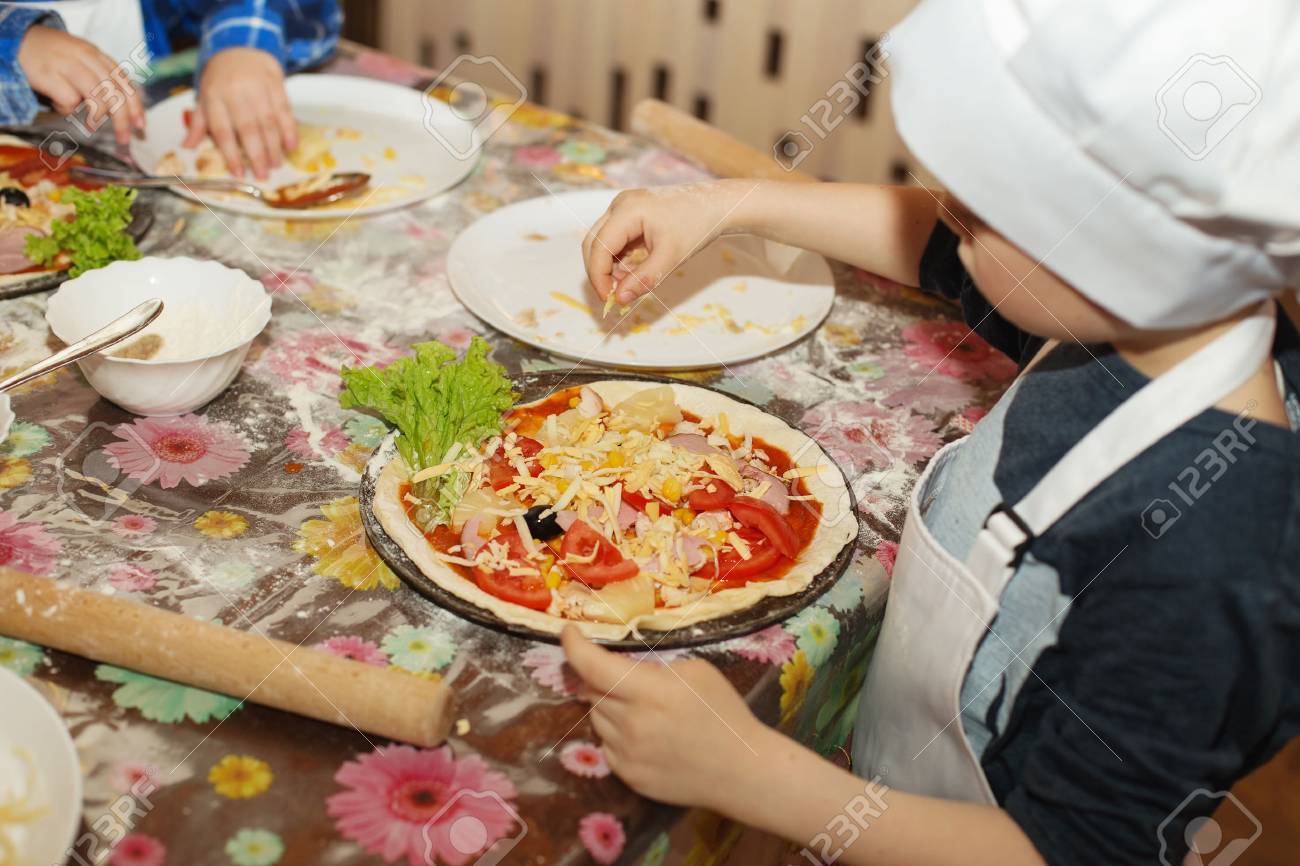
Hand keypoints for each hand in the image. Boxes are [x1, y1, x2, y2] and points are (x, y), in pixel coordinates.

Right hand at [17, 26, 143, 144]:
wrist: (16, 41)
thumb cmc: (52, 57)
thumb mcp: (80, 60)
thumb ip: (100, 78)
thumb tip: (121, 110)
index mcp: (95, 54)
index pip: (123, 81)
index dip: (135, 105)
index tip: (141, 126)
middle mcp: (85, 57)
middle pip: (114, 91)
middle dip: (122, 119)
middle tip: (124, 139)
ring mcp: (67, 64)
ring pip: (97, 96)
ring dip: (97, 117)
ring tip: (90, 126)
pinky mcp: (49, 74)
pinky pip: (69, 100)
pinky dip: (68, 110)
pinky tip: (59, 105)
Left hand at [184, 47, 295, 178]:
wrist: (239, 48)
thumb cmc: (220, 80)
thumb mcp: (204, 99)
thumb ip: (198, 124)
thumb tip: (187, 148)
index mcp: (213, 98)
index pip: (223, 130)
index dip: (232, 154)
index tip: (239, 173)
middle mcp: (234, 92)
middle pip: (248, 128)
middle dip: (257, 155)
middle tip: (264, 176)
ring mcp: (256, 86)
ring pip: (268, 121)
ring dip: (274, 146)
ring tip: (276, 164)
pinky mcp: (275, 82)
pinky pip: (284, 109)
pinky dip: (289, 130)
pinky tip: (291, 146)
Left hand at [561, 626, 767, 809]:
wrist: (742, 770)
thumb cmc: (724, 713)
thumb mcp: (694, 671)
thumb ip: (652, 668)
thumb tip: (622, 670)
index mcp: (648, 692)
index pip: (591, 666)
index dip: (573, 645)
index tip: (569, 632)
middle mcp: (630, 724)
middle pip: (592, 690)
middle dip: (601, 676)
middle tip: (626, 675)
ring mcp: (626, 754)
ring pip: (596, 717)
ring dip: (609, 704)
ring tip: (643, 708)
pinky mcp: (627, 776)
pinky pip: (607, 744)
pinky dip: (616, 732)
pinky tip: (646, 734)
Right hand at [582, 181, 747, 304]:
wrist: (716, 206)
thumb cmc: (697, 226)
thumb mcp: (671, 257)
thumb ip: (644, 279)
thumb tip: (619, 299)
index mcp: (627, 210)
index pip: (598, 247)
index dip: (598, 276)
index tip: (609, 300)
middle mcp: (620, 205)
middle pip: (593, 243)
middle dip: (600, 272)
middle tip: (614, 297)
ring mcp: (624, 207)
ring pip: (602, 242)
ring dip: (609, 267)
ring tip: (629, 285)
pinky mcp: (629, 214)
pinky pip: (614, 239)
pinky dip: (618, 259)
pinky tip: (633, 273)